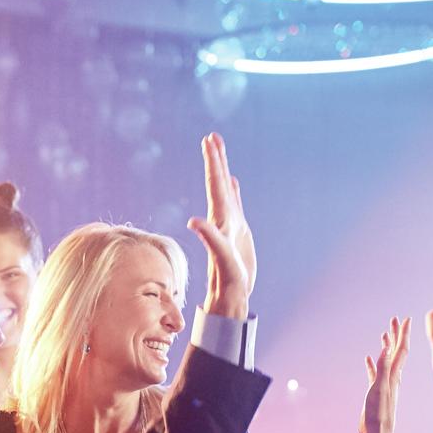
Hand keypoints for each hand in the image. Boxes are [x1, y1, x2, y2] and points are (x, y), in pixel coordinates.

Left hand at [187, 133, 254, 319]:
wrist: (231, 296)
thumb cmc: (228, 282)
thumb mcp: (221, 259)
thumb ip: (211, 238)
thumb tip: (195, 221)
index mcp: (221, 220)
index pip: (216, 185)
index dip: (214, 163)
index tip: (209, 140)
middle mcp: (224, 220)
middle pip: (219, 184)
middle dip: (216, 160)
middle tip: (212, 137)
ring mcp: (230, 226)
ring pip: (226, 192)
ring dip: (223, 171)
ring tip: (218, 151)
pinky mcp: (237, 234)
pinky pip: (235, 206)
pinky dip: (234, 192)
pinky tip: (234, 183)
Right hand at [360, 316, 410, 432]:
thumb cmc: (378, 416)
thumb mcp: (380, 390)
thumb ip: (383, 369)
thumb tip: (387, 349)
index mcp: (394, 376)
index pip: (401, 350)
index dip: (402, 334)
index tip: (405, 319)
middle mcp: (392, 378)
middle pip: (396, 352)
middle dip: (396, 335)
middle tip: (395, 320)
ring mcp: (385, 384)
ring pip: (387, 360)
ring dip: (386, 347)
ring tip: (384, 335)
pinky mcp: (376, 392)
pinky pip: (375, 373)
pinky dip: (373, 364)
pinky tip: (369, 359)